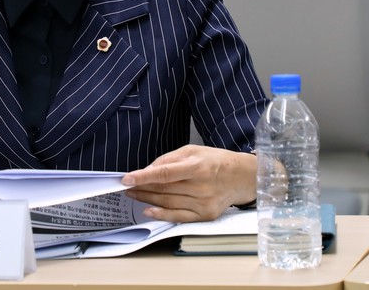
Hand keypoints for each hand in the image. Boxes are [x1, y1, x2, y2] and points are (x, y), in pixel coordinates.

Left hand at [121, 145, 255, 222]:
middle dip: (141, 188)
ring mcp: (203, 203)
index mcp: (197, 167)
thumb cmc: (216, 161)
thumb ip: (169, 160)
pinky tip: (148, 210)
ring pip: (167, 203)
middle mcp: (201, 187)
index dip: (143, 177)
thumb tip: (148, 170)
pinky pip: (178, 217)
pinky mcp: (206, 215)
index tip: (126, 179)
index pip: (164, 173)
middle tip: (126, 186)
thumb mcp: (193, 151)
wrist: (242, 178)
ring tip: (133, 194)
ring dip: (146, 199)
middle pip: (163, 190)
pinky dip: (161, 215)